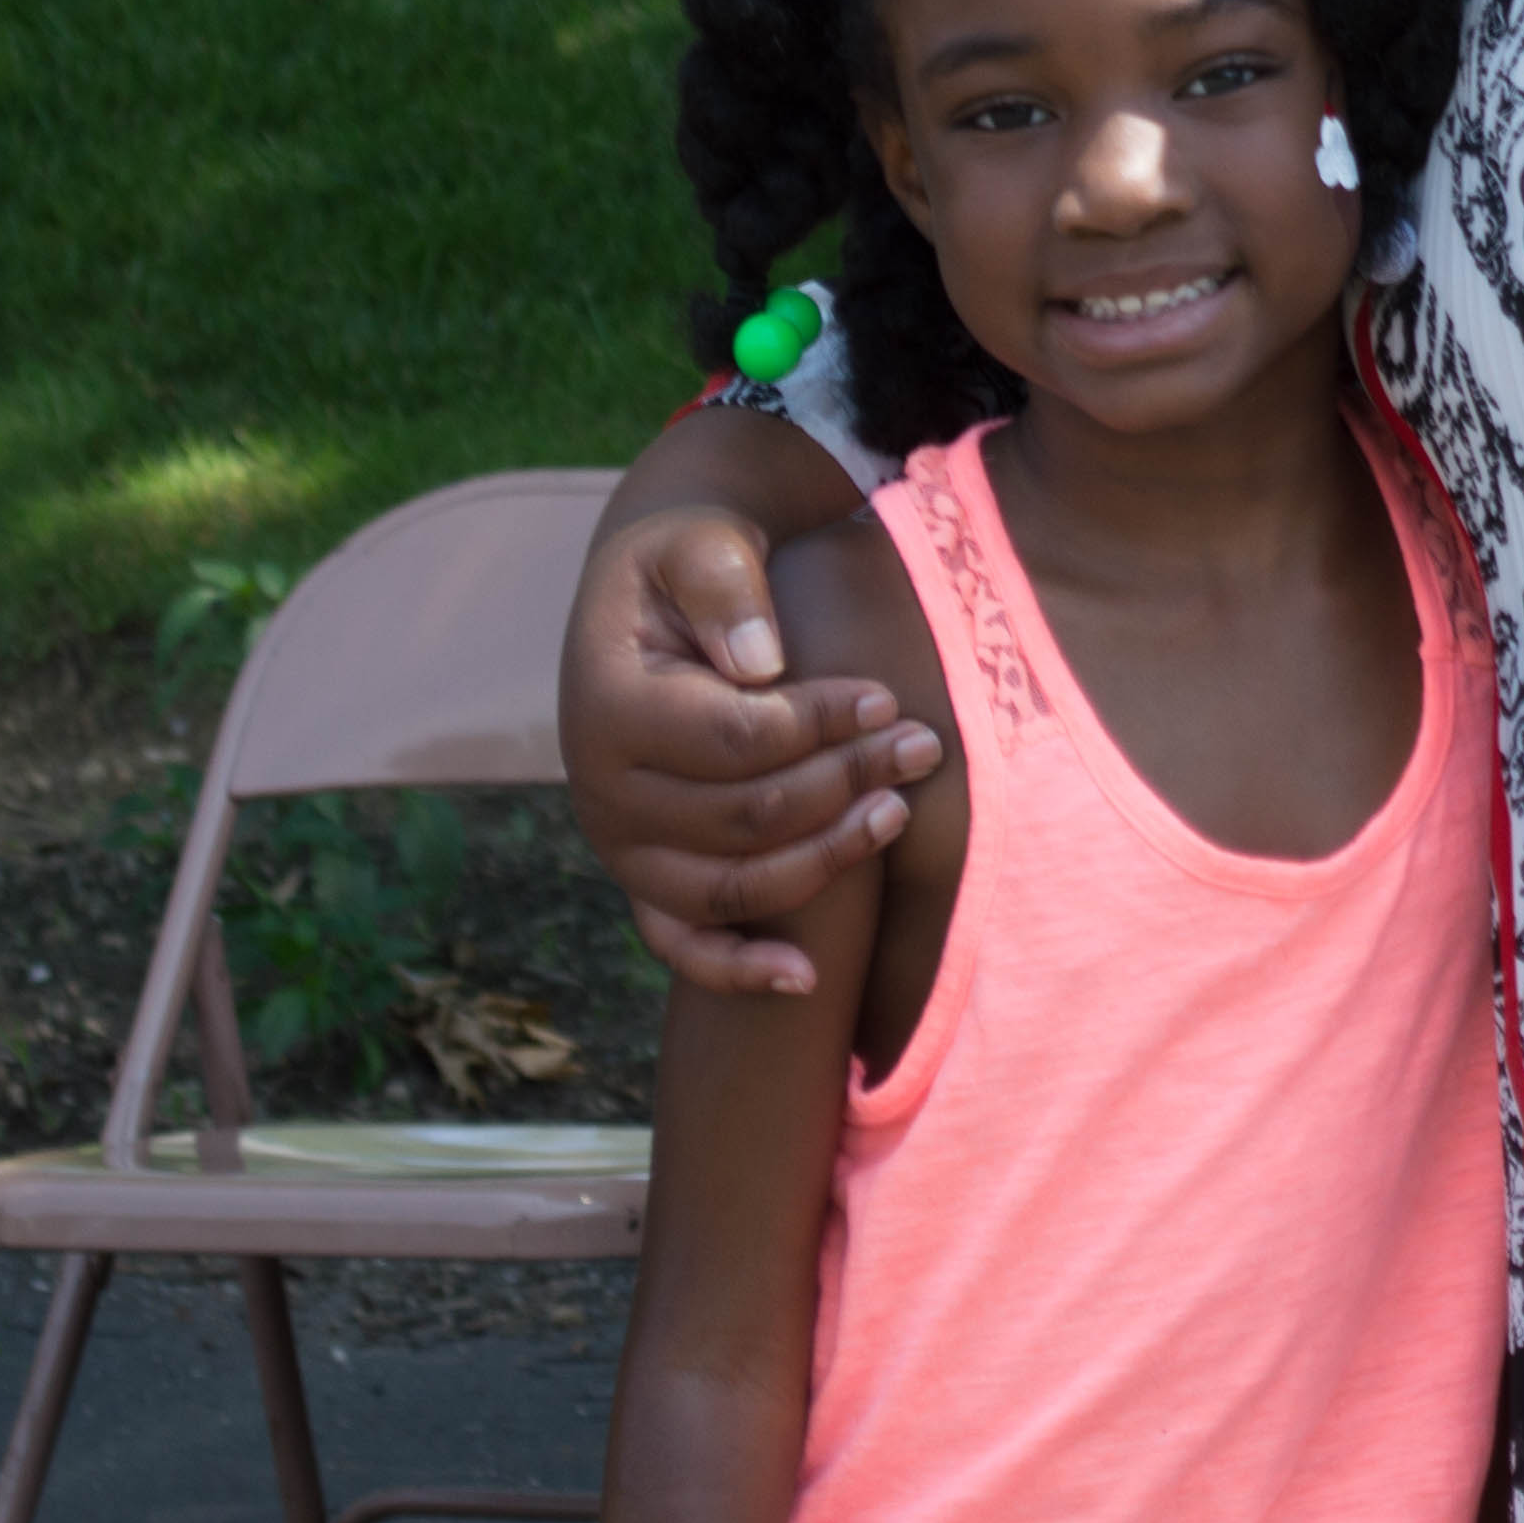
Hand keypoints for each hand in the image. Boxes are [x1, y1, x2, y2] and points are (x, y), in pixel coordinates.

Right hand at [560, 497, 938, 996]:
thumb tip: (760, 661)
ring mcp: (621, 847)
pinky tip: (804, 978)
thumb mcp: (701, 544)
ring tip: (898, 813)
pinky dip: (737, 971)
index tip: (886, 698)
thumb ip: (725, 586)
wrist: (653, 605)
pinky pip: (682, 945)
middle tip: (922, 746)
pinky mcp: (645, 878)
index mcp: (608, 707)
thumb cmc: (689, 568)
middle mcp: (601, 792)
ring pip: (729, 887)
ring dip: (824, 860)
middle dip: (844, 783)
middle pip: (744, 816)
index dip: (821, 723)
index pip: (736, 738)